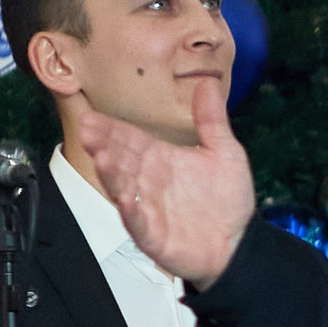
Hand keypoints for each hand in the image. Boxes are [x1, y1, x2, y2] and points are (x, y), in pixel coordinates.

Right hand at [76, 75, 254, 289]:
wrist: (238, 243)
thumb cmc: (226, 200)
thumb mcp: (224, 153)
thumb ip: (212, 121)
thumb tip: (208, 83)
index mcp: (161, 159)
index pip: (131, 140)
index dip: (111, 130)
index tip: (92, 117)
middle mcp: (149, 182)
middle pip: (122, 160)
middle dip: (104, 146)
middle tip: (89, 131)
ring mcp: (148, 209)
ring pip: (124, 189)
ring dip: (112, 175)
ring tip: (102, 159)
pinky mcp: (154, 236)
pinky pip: (139, 223)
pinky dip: (131, 212)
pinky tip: (124, 200)